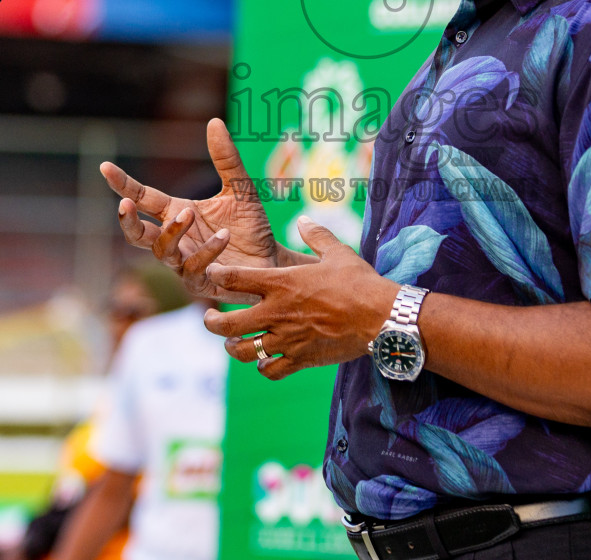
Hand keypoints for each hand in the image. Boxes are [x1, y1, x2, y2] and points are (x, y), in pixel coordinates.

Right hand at [101, 118, 283, 302]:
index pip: (144, 197)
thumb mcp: (240, 188)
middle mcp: (176, 238)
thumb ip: (226, 159)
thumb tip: (214, 121)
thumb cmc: (251, 226)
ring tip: (190, 215)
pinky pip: (193, 269)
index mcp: (177, 212)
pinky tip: (224, 237)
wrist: (273, 260)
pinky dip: (206, 251)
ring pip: (162, 251)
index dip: (123, 184)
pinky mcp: (202, 283)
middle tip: (125, 205)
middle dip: (127, 221)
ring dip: (172, 232)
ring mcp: (184, 263)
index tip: (105, 167)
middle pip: (137, 234)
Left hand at [202, 218, 397, 379]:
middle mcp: (278, 312)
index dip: (218, 275)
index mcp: (282, 283)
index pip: (234, 279)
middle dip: (212, 322)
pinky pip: (271, 370)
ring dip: (234, 347)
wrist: (380, 317)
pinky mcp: (301, 359)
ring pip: (244, 351)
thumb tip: (303, 219)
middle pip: (228, 324)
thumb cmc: (359, 282)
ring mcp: (288, 339)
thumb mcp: (337, 253)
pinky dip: (264, 366)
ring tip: (233, 343)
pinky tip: (265, 361)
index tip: (214, 275)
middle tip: (210, 319)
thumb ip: (316, 236)